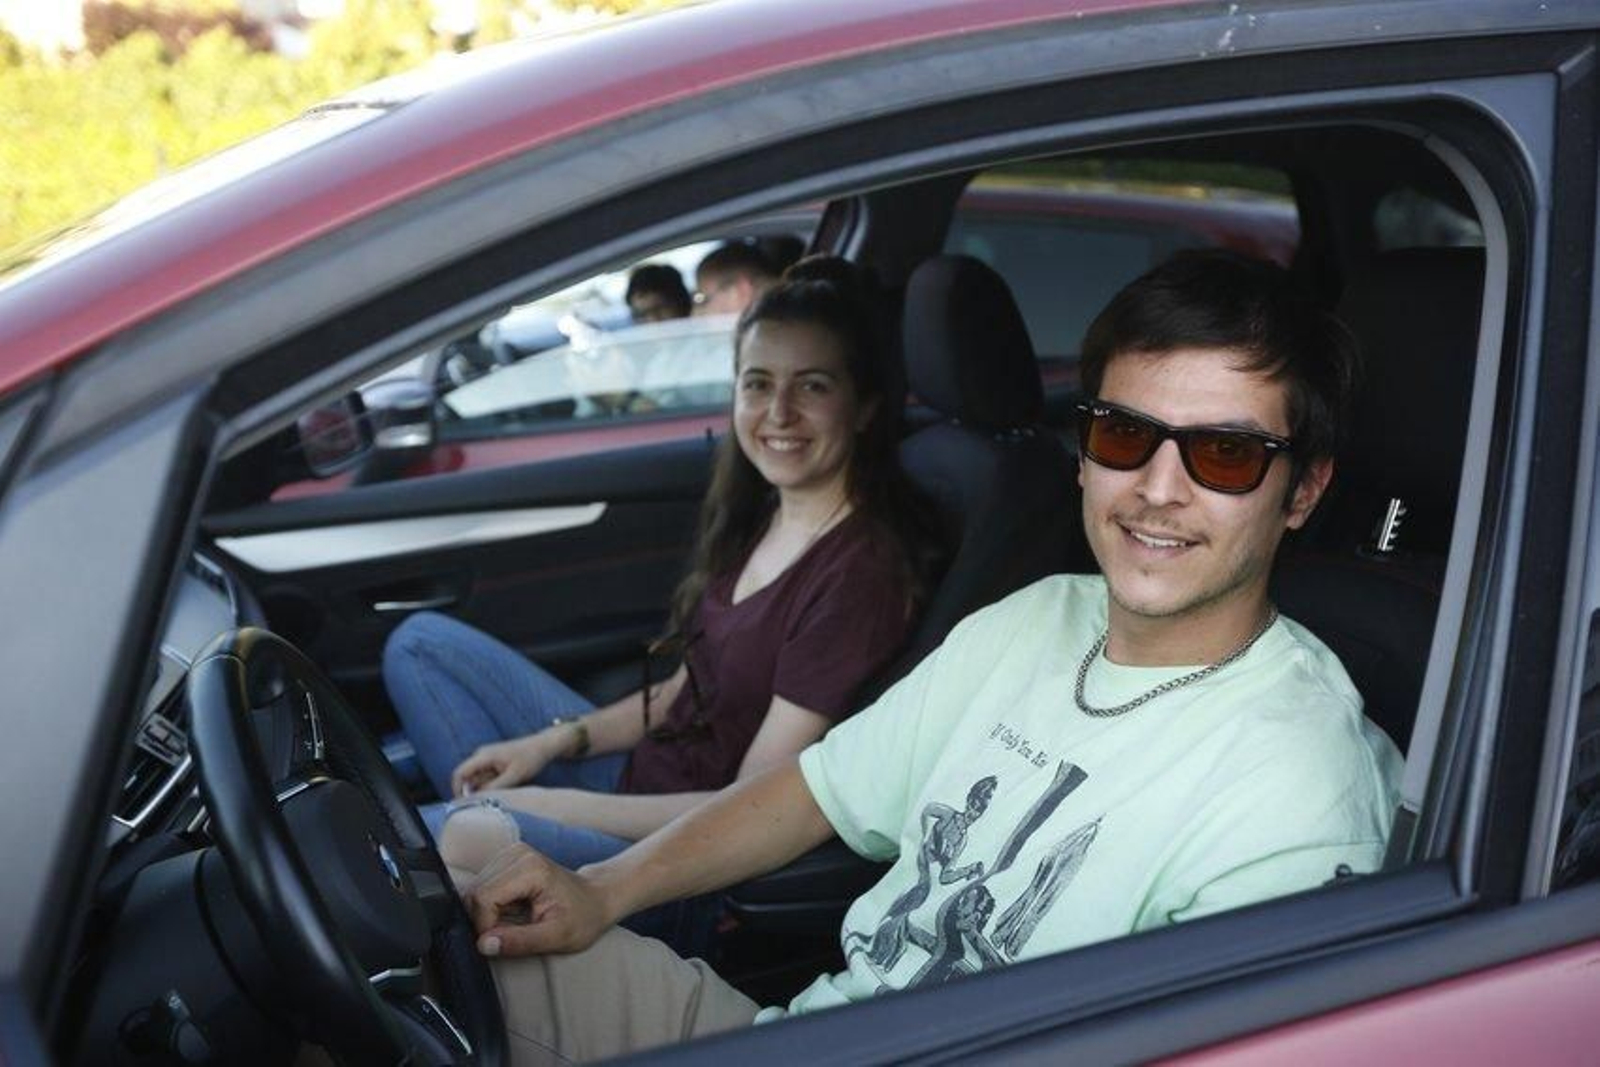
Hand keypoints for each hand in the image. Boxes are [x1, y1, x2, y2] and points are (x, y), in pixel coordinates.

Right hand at [451, 733, 556, 796]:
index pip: (459, 773)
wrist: (543, 746)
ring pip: (477, 781)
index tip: (465, 806)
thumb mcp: (514, 776)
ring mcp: (486, 759)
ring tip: (504, 791)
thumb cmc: (530, 758)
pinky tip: (507, 786)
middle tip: (489, 803)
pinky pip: (486, 779)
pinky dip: (492, 786)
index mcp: (483, 756)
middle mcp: (481, 756)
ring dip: (485, 790)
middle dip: (474, 793)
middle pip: (467, 779)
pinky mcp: (493, 764)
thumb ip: (494, 788)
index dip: (457, 790)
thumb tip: (477, 800)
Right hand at [464, 843, 612, 956]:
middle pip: (474, 893)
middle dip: (485, 921)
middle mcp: (517, 854)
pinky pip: (481, 888)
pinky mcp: (505, 860)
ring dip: (487, 914)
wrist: (596, 899)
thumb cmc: (583, 918)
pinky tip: (512, 911)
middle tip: (513, 933)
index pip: (483, 899)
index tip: (505, 941)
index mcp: (531, 868)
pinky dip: (490, 906)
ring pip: (473, 891)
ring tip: (516, 920)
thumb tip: (484, 944)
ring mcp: (510, 854)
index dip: (486, 927)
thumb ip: (520, 942)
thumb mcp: (558, 937)